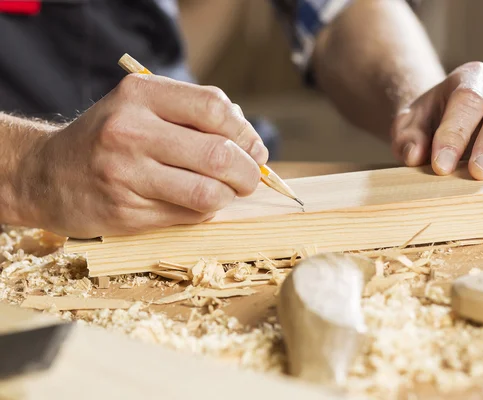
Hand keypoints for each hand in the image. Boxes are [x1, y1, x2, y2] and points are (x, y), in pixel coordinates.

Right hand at [20, 74, 267, 237]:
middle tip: (249, 178)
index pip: (215, 109)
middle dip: (248, 173)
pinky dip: (203, 211)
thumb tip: (251, 142)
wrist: (47, 174)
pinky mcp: (126, 212)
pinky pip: (188, 216)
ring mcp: (126, 174)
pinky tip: (193, 202)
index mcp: (140, 95)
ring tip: (225, 192)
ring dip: (228, 197)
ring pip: (208, 193)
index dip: (246, 133)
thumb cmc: (108, 138)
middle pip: (219, 155)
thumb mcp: (142, 107)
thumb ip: (194, 115)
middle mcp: (130, 131)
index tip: (254, 149)